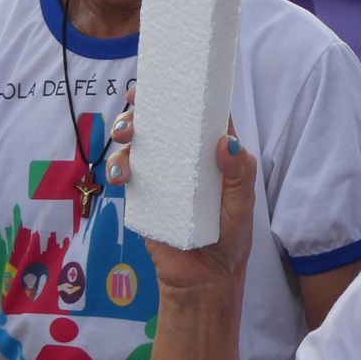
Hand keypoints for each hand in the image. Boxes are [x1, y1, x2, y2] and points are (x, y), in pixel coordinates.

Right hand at [105, 90, 256, 292]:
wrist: (203, 281)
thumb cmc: (230, 239)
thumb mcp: (241, 207)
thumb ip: (239, 176)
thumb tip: (226, 142)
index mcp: (211, 154)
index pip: (200, 115)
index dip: (185, 91)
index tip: (168, 77)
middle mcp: (185, 158)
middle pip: (162, 121)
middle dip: (144, 106)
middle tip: (135, 103)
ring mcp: (162, 175)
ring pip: (139, 143)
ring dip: (126, 132)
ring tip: (125, 138)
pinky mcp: (143, 195)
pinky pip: (126, 173)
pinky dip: (119, 168)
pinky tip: (121, 175)